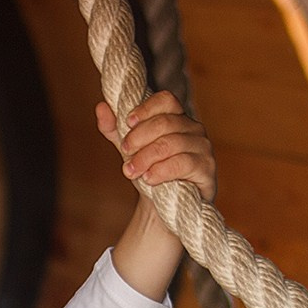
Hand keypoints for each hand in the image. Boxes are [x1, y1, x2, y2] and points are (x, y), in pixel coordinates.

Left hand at [97, 91, 217, 203]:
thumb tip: (101, 107)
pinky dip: (162, 170)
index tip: (127, 122)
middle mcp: (193, 129)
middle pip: (165, 122)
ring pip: (172, 143)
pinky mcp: (206, 169)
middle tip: (124, 152)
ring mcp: (203, 148)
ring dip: (146, 157)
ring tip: (130, 171)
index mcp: (177, 118)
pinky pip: (183, 163)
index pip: (166, 100)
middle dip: (139, 137)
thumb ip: (114, 129)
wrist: (162, 208)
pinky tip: (149, 178)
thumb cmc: (149, 172)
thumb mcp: (129, 149)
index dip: (146, 108)